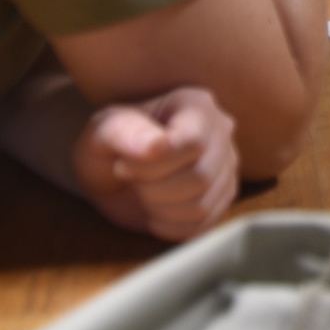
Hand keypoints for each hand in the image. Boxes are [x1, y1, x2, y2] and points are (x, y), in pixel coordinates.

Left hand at [72, 87, 239, 241]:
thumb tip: (156, 145)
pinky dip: (169, 226)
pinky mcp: (223, 195)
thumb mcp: (102, 132)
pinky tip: (155, 210)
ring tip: (143, 192)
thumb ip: (125, 132)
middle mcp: (221, 131)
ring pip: (201, 205)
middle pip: (200, 177)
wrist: (116, 172)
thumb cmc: (110, 144)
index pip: (193, 142)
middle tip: (131, 180)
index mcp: (195, 104)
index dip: (153, 165)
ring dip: (159, 209)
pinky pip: (202, 224)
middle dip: (153, 189)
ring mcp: (227, 164)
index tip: (123, 165)